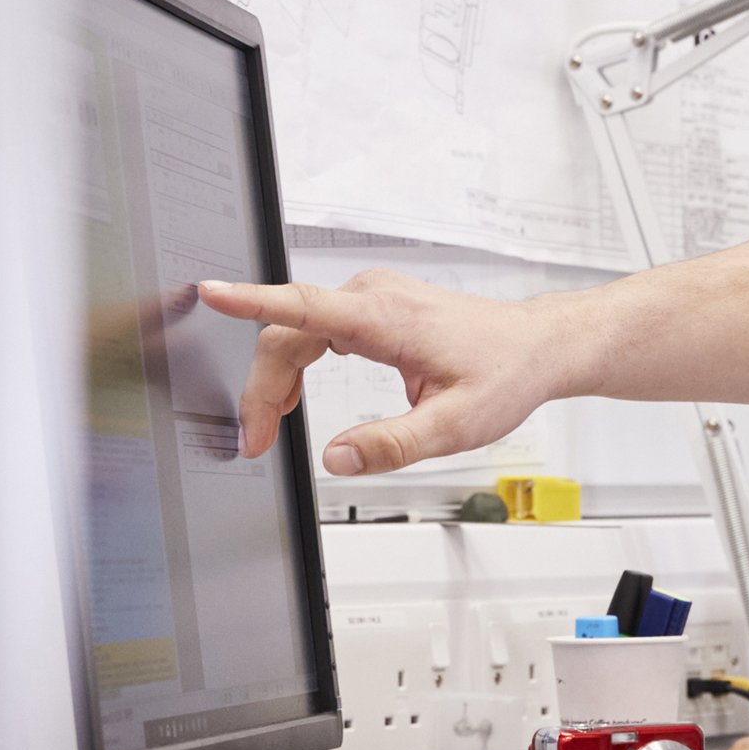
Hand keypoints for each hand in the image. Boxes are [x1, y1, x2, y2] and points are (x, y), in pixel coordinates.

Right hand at [193, 272, 577, 473]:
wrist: (537, 346)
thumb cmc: (505, 374)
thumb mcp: (455, 426)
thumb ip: (393, 444)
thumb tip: (338, 458)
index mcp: (387, 317)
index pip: (303, 305)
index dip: (251, 301)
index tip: (212, 292)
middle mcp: (373, 296)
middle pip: (288, 333)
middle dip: (263, 389)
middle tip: (257, 442)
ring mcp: (372, 296)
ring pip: (298, 332)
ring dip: (278, 380)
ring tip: (270, 428)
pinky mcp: (374, 305)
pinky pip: (316, 328)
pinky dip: (298, 364)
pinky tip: (295, 396)